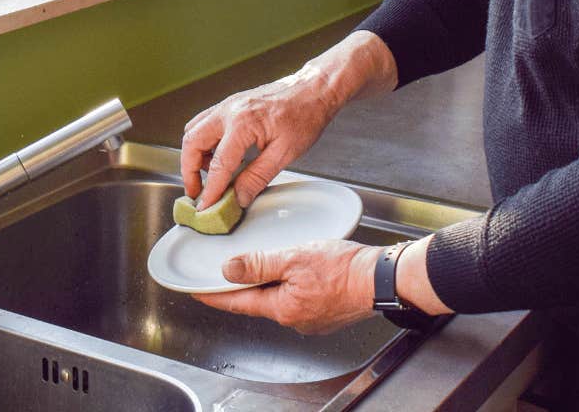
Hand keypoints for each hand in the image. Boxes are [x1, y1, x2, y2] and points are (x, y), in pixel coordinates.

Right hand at [180, 30, 397, 208]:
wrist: (313, 90)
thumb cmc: (305, 115)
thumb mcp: (285, 153)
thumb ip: (257, 177)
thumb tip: (240, 197)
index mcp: (242, 123)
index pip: (218, 165)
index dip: (210, 190)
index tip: (205, 206)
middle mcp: (229, 111)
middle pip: (192, 143)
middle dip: (189, 171)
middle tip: (197, 192)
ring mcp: (227, 105)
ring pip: (194, 130)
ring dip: (194, 155)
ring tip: (207, 175)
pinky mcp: (230, 105)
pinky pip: (204, 123)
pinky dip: (203, 142)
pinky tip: (217, 155)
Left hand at [191, 239, 379, 334]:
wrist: (382, 279)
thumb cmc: (345, 268)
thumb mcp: (294, 257)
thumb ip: (259, 264)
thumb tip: (229, 270)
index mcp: (282, 307)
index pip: (237, 303)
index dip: (214, 296)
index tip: (196, 292)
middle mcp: (294, 319)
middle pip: (258, 301)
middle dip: (244, 287)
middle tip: (227, 272)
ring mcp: (311, 320)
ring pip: (279, 300)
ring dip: (270, 284)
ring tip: (266, 265)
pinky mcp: (325, 314)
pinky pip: (298, 300)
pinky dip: (290, 286)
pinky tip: (296, 272)